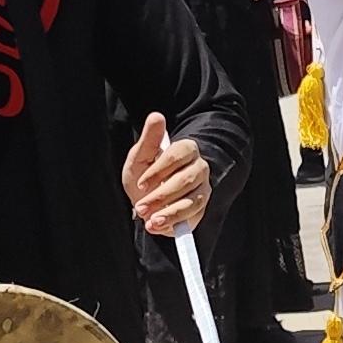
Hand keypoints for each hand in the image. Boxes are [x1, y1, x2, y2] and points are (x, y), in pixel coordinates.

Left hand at [123, 110, 210, 238]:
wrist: (145, 200)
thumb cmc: (143, 175)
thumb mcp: (139, 158)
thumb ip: (149, 139)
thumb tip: (156, 116)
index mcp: (186, 150)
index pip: (178, 154)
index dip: (159, 170)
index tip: (141, 184)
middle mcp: (199, 168)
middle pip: (186, 179)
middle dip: (161, 195)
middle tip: (140, 207)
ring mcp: (203, 189)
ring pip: (192, 200)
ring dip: (169, 212)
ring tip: (150, 220)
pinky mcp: (200, 209)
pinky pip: (192, 216)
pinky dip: (174, 223)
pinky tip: (157, 226)